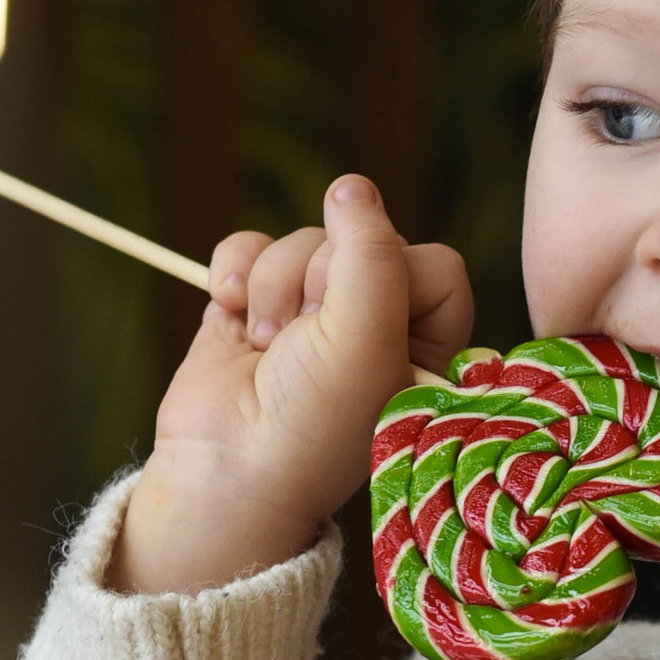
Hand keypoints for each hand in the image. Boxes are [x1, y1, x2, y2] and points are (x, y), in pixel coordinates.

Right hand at [113, 179, 473, 593]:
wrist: (226, 472)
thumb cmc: (312, 422)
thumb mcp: (366, 338)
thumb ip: (373, 254)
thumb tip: (351, 187)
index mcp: (424, 342)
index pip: (433, 263)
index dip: (394, 274)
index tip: (365, 318)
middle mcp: (372, 323)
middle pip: (360, 240)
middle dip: (321, 279)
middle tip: (305, 338)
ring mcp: (308, 312)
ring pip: (300, 240)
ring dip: (274, 284)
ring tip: (266, 343)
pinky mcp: (251, 305)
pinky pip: (249, 245)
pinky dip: (233, 269)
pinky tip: (229, 309)